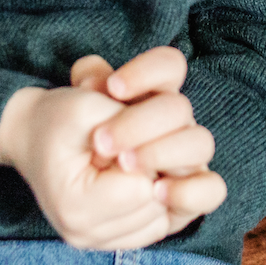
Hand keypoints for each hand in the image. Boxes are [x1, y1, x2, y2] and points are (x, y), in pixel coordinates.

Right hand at [0, 53, 225, 249]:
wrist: (30, 137)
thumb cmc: (59, 118)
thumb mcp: (87, 106)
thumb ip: (130, 132)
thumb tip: (165, 171)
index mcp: (75, 206)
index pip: (146, 187)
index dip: (146, 153)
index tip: (120, 138)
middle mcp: (86, 236)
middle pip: (159, 206)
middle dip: (155, 169)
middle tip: (126, 148)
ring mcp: (98, 244)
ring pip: (164, 219)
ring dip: (157, 186)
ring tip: (128, 163)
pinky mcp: (113, 243)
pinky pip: (157, 227)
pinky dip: (155, 203)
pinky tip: (134, 180)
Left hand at [68, 50, 223, 187]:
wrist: (53, 177)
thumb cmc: (63, 138)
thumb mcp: (68, 117)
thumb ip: (96, 107)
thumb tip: (123, 135)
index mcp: (153, 92)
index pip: (171, 66)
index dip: (147, 73)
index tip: (112, 88)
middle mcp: (173, 124)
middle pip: (180, 109)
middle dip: (140, 124)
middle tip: (102, 143)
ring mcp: (184, 161)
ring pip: (200, 144)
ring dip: (161, 151)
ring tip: (125, 165)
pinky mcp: (185, 198)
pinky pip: (211, 191)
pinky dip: (189, 191)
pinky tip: (157, 193)